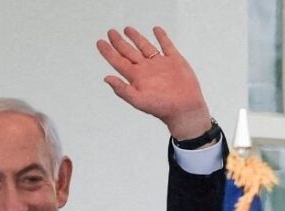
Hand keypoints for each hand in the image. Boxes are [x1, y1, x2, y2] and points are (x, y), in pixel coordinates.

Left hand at [96, 26, 211, 140]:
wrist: (184, 108)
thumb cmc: (161, 107)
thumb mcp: (138, 100)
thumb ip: (122, 89)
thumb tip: (106, 78)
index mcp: (136, 77)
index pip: (118, 61)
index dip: (108, 52)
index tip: (100, 42)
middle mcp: (145, 69)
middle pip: (129, 52)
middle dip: (119, 42)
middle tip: (110, 32)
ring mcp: (159, 64)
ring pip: (145, 47)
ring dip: (136, 38)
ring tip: (127, 29)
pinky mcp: (174, 61)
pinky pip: (166, 45)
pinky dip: (162, 37)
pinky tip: (156, 30)